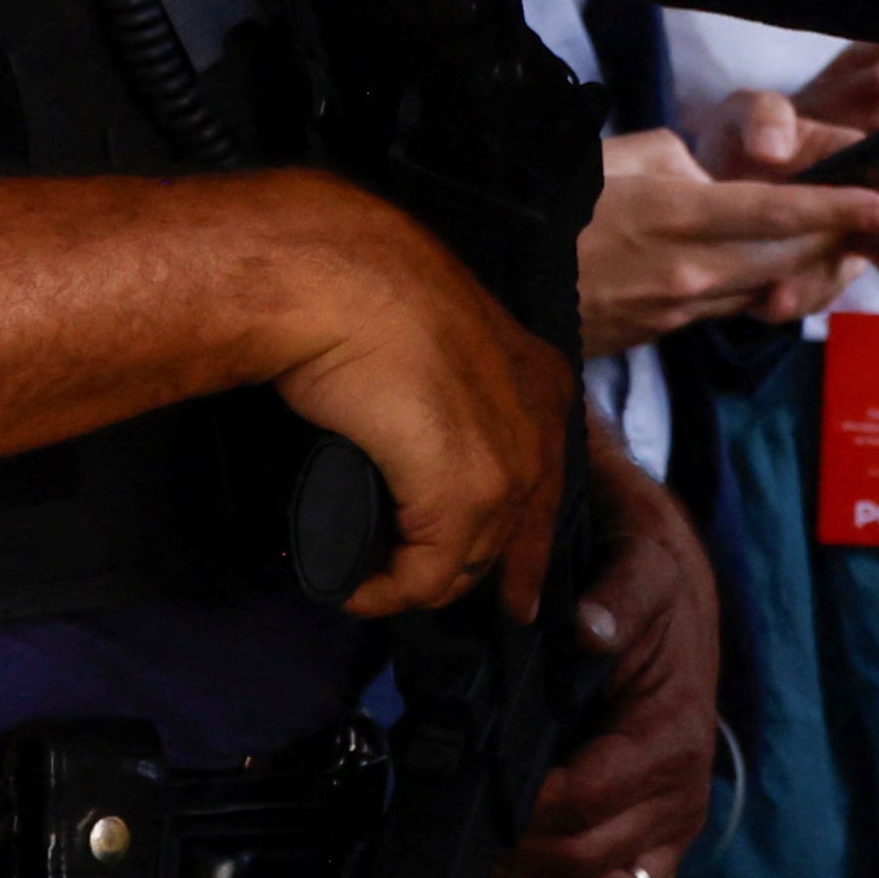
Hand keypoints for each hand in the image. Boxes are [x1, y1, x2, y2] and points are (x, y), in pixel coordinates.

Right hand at [252, 178, 575, 621]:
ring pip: (464, 564)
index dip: (526, 550)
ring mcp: (508, 466)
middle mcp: (540, 427)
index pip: (546, 489)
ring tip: (358, 576)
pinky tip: (350, 586)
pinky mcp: (462, 497)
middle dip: (461, 574)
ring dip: (409, 580)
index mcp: (540, 383)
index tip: (517, 600)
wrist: (332, 277)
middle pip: (507, 536)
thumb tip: (409, 439)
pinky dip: (382, 590)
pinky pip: (423, 576)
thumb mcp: (430, 340)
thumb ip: (445, 389)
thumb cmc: (361, 289)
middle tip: (404, 589)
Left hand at [498, 420, 720, 877]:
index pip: (586, 801)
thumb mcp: (638, 572)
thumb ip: (618, 597)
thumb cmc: (649, 593)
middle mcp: (681, 799)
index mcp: (672, 738)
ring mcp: (674, 835)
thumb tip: (590, 626)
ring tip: (491, 853)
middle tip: (463, 818)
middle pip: (586, 861)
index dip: (522, 806)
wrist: (680, 605)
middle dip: (518, 849)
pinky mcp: (663, 853)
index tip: (475, 785)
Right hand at [574, 126, 878, 350]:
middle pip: (792, 261)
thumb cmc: (547, 206)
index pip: (782, 213)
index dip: (845, 209)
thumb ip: (676, 162)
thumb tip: (712, 178)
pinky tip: (764, 270)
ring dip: (807, 271)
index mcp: (678, 214)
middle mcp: (688, 272)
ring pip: (765, 291)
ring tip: (841, 249)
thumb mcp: (614, 158)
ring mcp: (676, 312)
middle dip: (845, 246)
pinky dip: (756, 288)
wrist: (492, 280)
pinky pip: (727, 309)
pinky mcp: (660, 335)